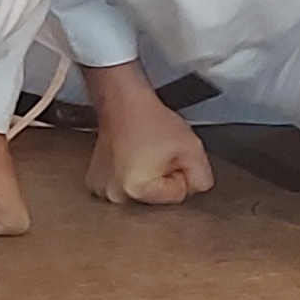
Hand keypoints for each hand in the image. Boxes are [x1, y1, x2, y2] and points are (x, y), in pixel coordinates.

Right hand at [87, 90, 212, 206]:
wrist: (122, 101)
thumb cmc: (149, 118)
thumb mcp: (192, 147)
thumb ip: (202, 177)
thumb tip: (196, 190)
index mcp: (136, 189)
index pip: (177, 195)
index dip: (180, 172)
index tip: (168, 154)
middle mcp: (114, 195)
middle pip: (157, 199)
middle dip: (163, 177)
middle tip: (156, 152)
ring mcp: (102, 189)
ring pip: (141, 193)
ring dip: (146, 177)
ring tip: (142, 153)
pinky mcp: (96, 182)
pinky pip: (124, 187)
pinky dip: (130, 175)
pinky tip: (130, 156)